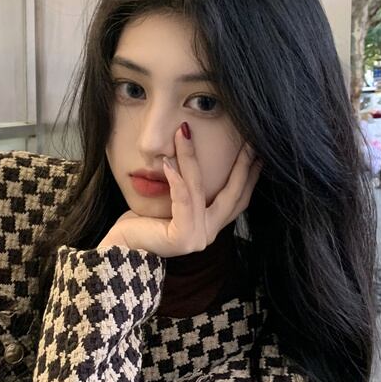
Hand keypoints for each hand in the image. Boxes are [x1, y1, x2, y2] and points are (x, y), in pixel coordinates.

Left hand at [99, 123, 261, 256]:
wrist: (122, 248)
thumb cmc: (142, 223)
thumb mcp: (172, 200)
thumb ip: (187, 186)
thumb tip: (191, 149)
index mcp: (210, 226)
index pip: (237, 199)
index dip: (250, 176)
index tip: (259, 152)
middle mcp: (208, 234)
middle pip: (232, 195)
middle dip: (241, 165)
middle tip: (248, 140)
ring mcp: (198, 238)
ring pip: (199, 189)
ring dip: (192, 158)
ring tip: (184, 133)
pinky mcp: (183, 237)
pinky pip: (182, 202)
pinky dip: (176, 181)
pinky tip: (168, 163)